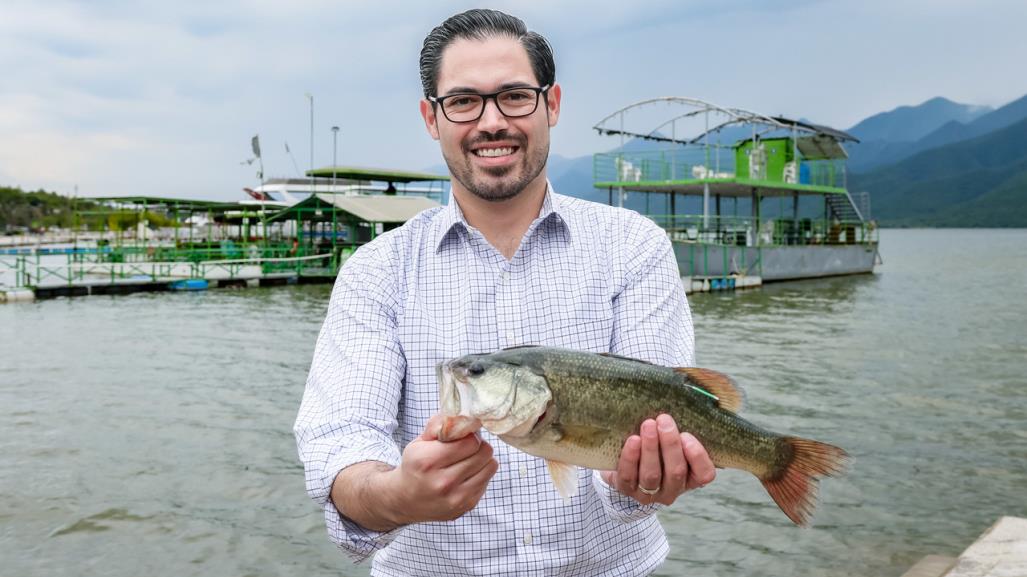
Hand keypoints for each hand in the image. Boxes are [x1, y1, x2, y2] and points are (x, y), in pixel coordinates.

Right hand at [381, 413, 498, 524]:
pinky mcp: (467, 506)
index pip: (470, 441)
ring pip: (491, 466)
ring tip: (468, 459)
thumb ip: (439, 424)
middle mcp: (443, 482)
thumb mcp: (419, 442)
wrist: (406, 500)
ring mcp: (457, 497)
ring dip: (482, 459)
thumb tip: (463, 417)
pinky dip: (480, 474)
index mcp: (428, 461)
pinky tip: (466, 474)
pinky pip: (488, 480)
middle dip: (478, 445)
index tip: (463, 435)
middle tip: (467, 446)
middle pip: (484, 452)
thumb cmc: (415, 466)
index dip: (469, 434)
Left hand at [600, 414, 714, 505]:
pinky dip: (631, 457)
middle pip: (676, 471)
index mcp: (690, 478)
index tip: (687, 434)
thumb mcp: (669, 440)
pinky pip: (629, 476)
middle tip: (664, 420)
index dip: (697, 456)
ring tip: (648, 425)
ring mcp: (649, 494)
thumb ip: (678, 430)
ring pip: (652, 475)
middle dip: (670, 444)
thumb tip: (679, 400)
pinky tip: (633, 440)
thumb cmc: (655, 447)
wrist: (623, 464)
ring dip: (651, 448)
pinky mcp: (627, 490)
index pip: (704, 474)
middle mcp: (672, 490)